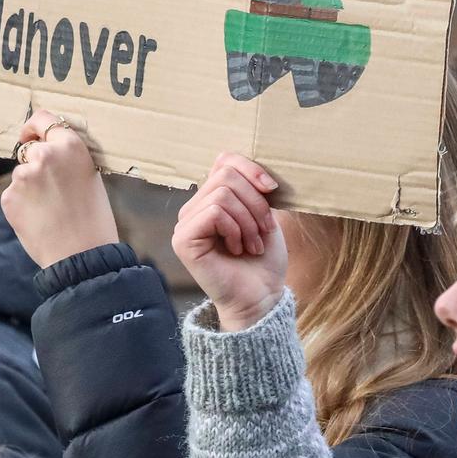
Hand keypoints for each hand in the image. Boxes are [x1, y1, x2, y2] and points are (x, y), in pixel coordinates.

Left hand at [2, 109, 120, 267]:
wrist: (81, 254)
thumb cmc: (93, 218)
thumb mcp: (90, 177)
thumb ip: (68, 158)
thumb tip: (45, 149)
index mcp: (70, 146)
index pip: (43, 118)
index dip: (33, 126)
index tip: (29, 135)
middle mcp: (44, 155)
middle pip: (30, 150)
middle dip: (35, 164)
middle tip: (53, 189)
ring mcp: (23, 176)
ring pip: (21, 175)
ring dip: (30, 187)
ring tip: (51, 210)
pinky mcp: (9, 197)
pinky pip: (14, 195)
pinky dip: (22, 205)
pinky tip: (40, 219)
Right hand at [174, 153, 287, 330]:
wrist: (260, 297)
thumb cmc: (263, 259)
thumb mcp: (265, 214)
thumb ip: (255, 188)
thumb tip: (259, 169)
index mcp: (211, 198)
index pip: (224, 160)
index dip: (251, 168)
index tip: (273, 189)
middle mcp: (193, 208)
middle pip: (226, 175)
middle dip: (256, 202)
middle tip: (264, 230)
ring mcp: (185, 224)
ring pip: (222, 194)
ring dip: (249, 220)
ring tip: (253, 244)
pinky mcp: (183, 240)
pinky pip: (214, 213)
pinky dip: (235, 229)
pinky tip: (238, 249)